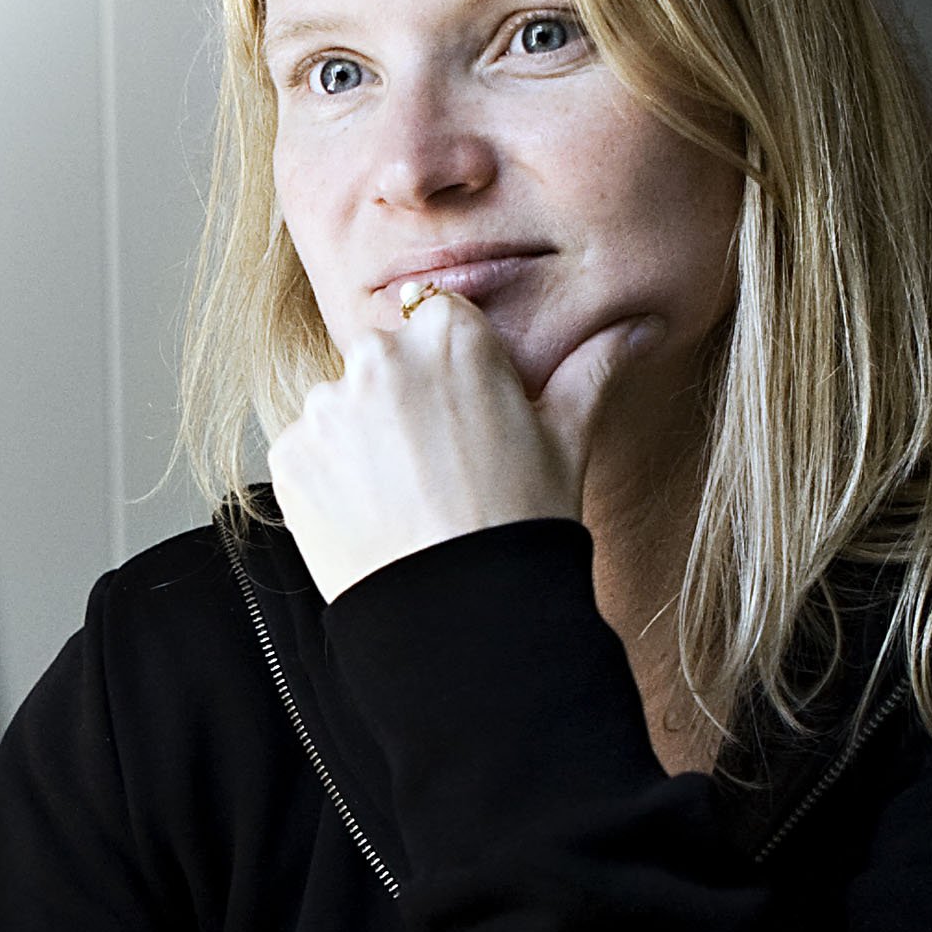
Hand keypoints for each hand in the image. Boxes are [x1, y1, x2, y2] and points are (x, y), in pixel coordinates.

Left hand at [267, 291, 654, 602]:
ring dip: (366, 439)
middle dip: (407, 399)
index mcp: (449, 335)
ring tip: (407, 497)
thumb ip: (593, 367)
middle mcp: (377, 357)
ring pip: (344, 406)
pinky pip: (312, 452)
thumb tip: (642, 325)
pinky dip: (333, 478)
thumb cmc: (521, 520)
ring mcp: (325, 407)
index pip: (441, 320)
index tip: (469, 416)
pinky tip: (374, 515)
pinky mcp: (289, 456)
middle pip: (387, 360)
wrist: (460, 612)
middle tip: (441, 465)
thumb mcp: (567, 438)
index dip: (457, 370)